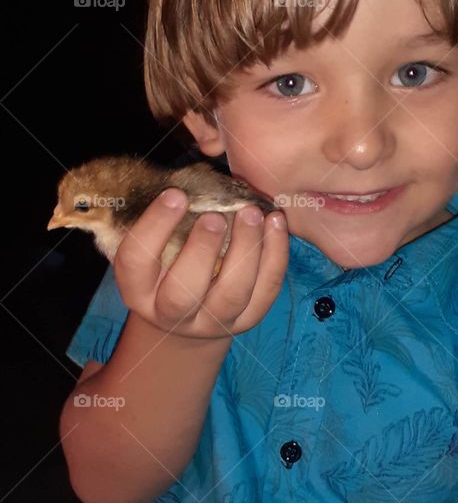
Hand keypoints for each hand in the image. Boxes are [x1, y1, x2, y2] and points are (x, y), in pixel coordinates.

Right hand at [113, 188, 288, 338]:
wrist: (189, 314)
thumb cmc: (167, 265)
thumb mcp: (154, 248)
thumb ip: (164, 221)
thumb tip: (189, 180)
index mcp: (138, 291)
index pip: (137, 261)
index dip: (154, 227)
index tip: (175, 194)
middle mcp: (171, 313)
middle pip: (182, 293)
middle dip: (201, 251)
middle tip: (215, 215)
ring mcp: (213, 322)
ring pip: (232, 294)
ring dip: (245, 250)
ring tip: (251, 213)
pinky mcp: (247, 319)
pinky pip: (266, 290)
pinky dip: (274, 255)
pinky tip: (275, 222)